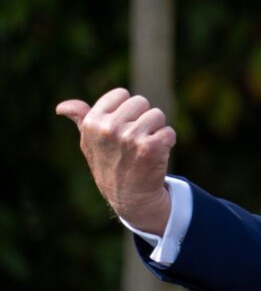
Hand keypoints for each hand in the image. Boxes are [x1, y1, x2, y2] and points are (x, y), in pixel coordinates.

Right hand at [56, 88, 174, 234]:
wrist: (129, 196)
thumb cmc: (109, 164)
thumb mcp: (89, 142)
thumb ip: (81, 120)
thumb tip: (61, 107)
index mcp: (92, 122)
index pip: (121, 94)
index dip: (127, 110)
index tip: (122, 127)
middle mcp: (109, 128)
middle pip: (141, 101)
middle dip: (143, 118)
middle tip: (135, 140)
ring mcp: (130, 137)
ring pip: (158, 115)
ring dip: (156, 130)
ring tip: (144, 147)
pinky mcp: (151, 147)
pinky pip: (169, 131)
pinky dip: (167, 142)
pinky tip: (156, 155)